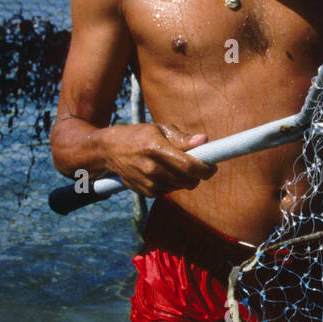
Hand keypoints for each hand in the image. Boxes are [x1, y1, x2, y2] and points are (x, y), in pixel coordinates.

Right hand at [99, 123, 216, 195]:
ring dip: (186, 178)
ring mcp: (149, 183)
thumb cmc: (140, 136)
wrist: (110, 150)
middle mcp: (152, 168)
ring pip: (181, 186)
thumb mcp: (160, 129)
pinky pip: (171, 190)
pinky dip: (174, 183)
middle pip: (188, 180)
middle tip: (198, 164)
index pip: (189, 165)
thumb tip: (204, 140)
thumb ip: (182, 137)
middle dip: (199, 174)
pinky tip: (163, 172)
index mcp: (156, 149)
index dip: (205, 169)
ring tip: (175, 165)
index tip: (212, 166)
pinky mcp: (147, 192)